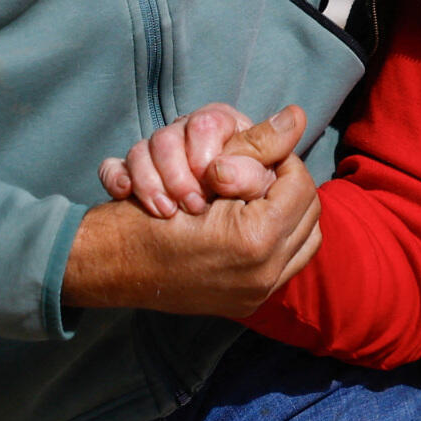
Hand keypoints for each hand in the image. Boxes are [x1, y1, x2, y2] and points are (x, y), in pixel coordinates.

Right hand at [66, 107, 320, 314]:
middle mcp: (262, 274)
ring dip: (292, 214)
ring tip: (265, 196)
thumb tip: (296, 116)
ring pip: (304, 242)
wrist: (111, 265)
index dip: (284, 162)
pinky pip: (288, 266)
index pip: (300, 185)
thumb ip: (255, 146)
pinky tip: (260, 222)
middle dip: (291, 188)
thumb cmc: (149, 213)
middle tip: (265, 172)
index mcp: (256, 239)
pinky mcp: (247, 304)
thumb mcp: (203, 172)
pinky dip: (281, 241)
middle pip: (309, 215)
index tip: (264, 154)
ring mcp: (256, 294)